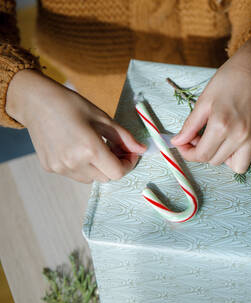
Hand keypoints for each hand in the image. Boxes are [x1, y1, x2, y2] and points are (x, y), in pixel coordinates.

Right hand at [6, 70, 145, 182]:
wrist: (35, 102)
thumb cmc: (71, 105)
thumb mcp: (102, 118)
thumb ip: (124, 137)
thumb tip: (142, 150)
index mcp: (89, 149)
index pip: (118, 172)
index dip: (128, 164)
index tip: (129, 152)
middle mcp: (74, 163)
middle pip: (106, 177)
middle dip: (114, 165)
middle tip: (113, 147)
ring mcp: (60, 168)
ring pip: (91, 179)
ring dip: (98, 167)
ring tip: (93, 146)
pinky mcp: (50, 168)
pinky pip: (75, 174)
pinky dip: (82, 166)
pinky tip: (76, 148)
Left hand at [171, 32, 250, 172]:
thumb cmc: (227, 80)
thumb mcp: (203, 101)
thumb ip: (190, 125)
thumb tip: (177, 142)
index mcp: (220, 126)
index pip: (201, 155)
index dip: (189, 153)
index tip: (186, 144)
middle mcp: (239, 135)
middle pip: (217, 162)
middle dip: (205, 152)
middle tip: (203, 135)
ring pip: (239, 167)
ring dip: (228, 159)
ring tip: (224, 143)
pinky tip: (249, 146)